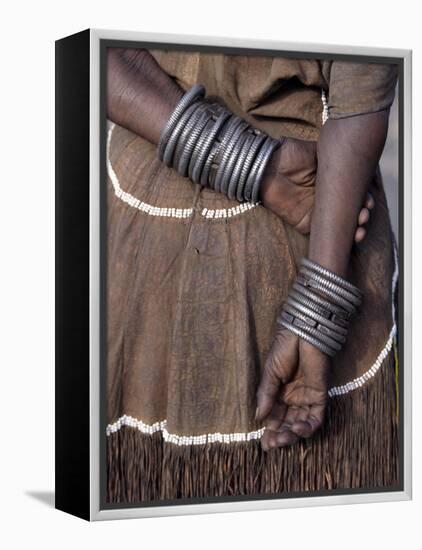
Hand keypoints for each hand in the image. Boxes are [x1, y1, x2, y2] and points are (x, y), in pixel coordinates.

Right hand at [256, 327, 329, 449]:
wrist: (302, 334)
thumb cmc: (283, 350)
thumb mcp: (269, 373)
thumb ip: (265, 395)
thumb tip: (259, 418)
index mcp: (278, 394)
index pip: (274, 418)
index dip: (269, 432)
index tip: (264, 445)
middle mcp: (293, 399)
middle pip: (287, 424)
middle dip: (281, 436)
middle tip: (274, 444)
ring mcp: (307, 398)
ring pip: (302, 424)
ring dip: (294, 434)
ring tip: (285, 437)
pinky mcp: (320, 396)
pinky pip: (316, 417)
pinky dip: (308, 426)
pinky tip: (298, 427)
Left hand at [260, 138, 373, 241]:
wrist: (267, 167)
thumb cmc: (291, 155)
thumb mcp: (316, 153)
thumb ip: (334, 160)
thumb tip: (354, 157)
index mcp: (333, 182)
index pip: (354, 193)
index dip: (364, 199)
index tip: (368, 203)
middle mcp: (328, 198)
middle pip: (351, 211)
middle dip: (362, 217)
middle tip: (364, 217)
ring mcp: (318, 212)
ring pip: (341, 225)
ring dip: (354, 230)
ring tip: (359, 231)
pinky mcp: (305, 224)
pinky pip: (323, 235)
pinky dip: (337, 239)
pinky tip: (348, 240)